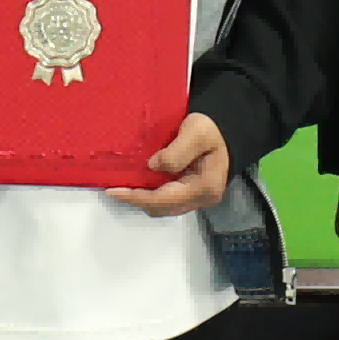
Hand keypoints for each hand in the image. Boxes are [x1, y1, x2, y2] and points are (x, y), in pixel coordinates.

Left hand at [100, 110, 232, 219]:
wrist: (226, 132)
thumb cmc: (211, 130)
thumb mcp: (196, 132)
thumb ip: (176, 152)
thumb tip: (152, 166)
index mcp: (204, 188)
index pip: (162, 200)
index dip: (135, 197)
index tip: (112, 190)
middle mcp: (201, 200)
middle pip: (161, 208)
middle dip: (136, 200)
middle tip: (113, 187)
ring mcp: (197, 199)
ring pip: (163, 207)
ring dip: (142, 198)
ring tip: (122, 185)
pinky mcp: (192, 194)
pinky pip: (166, 199)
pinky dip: (150, 194)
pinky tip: (138, 183)